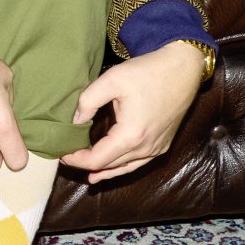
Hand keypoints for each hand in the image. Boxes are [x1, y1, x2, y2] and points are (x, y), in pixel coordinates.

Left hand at [63, 40, 203, 184]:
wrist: (183, 68)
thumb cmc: (148, 72)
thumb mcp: (111, 80)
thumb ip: (87, 101)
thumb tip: (74, 121)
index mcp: (131, 135)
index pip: (96, 159)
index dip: (76, 160)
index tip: (61, 153)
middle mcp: (146, 148)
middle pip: (109, 165)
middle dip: (87, 164)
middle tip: (68, 157)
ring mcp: (157, 148)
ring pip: (125, 167)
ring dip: (105, 170)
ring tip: (88, 175)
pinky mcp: (163, 144)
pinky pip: (139, 163)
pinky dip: (123, 167)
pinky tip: (114, 168)